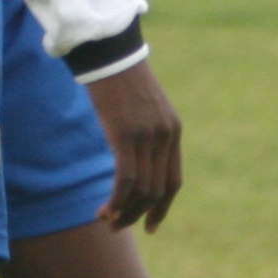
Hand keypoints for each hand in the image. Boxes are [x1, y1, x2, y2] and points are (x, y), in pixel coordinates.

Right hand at [82, 60, 182, 231]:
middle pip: (157, 190)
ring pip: (141, 189)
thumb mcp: (140, 107)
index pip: (173, 181)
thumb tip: (132, 153)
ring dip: (124, 211)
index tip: (150, 225)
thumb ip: (144, 130)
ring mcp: (147, 136)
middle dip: (138, 214)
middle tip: (118, 227)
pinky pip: (125, 179)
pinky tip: (103, 210)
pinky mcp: (125, 135)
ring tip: (106, 221)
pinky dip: (116, 200)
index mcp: (173, 131)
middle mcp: (165, 137)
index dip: (162, 207)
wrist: (110, 51)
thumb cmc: (119, 76)